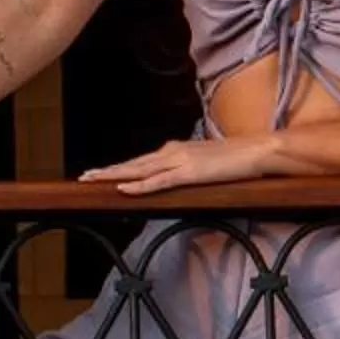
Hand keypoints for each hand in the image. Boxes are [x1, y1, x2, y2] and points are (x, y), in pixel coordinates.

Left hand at [77, 133, 277, 195]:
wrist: (256, 150)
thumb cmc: (235, 158)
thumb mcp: (205, 163)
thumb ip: (188, 168)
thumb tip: (178, 176)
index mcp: (175, 150)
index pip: (140, 161)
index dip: (118, 168)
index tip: (99, 173)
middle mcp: (171, 152)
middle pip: (132, 164)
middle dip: (106, 171)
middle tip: (83, 177)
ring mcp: (179, 161)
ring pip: (138, 170)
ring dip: (114, 175)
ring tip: (92, 180)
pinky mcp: (188, 173)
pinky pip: (158, 181)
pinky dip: (139, 186)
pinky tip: (124, 189)